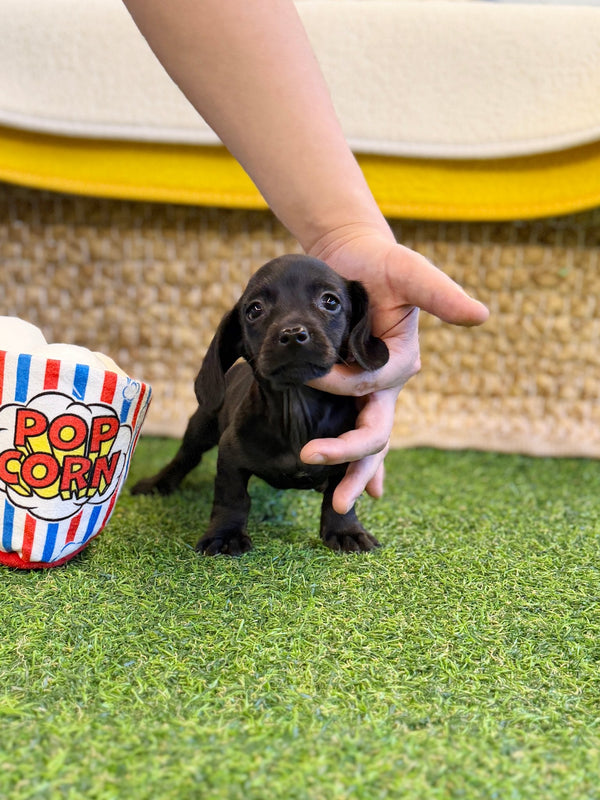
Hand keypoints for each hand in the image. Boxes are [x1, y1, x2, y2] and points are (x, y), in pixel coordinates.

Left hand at [300, 225, 488, 513]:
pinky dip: (347, 459)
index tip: (315, 377)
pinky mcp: (345, 387)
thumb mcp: (410, 273)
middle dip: (353, 463)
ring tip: (338, 507)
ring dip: (352, 474)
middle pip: (376, 434)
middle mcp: (386, 385)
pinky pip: (346, 428)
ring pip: (365, 441)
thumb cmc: (382, 263)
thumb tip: (480, 315)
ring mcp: (367, 391)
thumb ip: (440, 294)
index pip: (377, 389)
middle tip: (337, 500)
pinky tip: (338, 488)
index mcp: (401, 363)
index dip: (347, 386)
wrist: (352, 258)